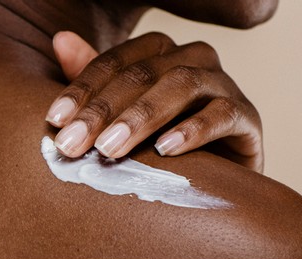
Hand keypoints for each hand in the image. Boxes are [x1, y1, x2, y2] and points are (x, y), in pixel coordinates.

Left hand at [46, 31, 263, 171]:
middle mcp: (192, 59)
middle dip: (101, 111)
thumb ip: (93, 80)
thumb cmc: (157, 139)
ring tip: (110, 148)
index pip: (113, 62)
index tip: (54, 120)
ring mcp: (223, 84)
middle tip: (72, 144)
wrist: (215, 175)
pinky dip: (193, 130)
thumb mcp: (119, 112)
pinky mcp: (247, 117)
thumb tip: (60, 39)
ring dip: (141, 117)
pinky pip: (223, 114)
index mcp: (158, 52)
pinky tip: (165, 149)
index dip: (81, 89)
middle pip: (142, 73)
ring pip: (182, 85)